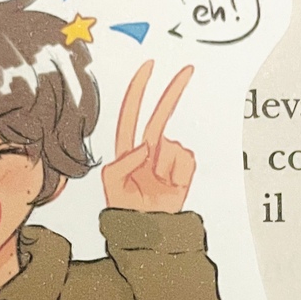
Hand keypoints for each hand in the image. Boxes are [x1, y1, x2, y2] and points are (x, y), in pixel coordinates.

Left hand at [102, 61, 196, 213]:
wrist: (148, 232)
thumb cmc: (125, 209)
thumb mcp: (112, 185)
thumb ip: (122, 163)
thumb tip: (146, 147)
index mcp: (129, 149)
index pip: (132, 113)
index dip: (139, 90)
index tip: (149, 67)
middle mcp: (150, 149)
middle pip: (161, 115)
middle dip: (173, 92)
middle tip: (188, 69)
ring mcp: (168, 159)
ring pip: (173, 146)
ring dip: (166, 166)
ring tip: (158, 185)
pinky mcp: (185, 170)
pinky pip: (187, 159)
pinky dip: (180, 173)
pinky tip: (172, 186)